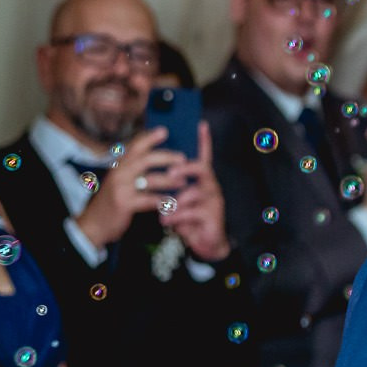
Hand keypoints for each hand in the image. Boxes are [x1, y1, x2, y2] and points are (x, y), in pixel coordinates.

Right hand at [75, 127, 185, 250]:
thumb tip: (158, 157)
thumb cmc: (113, 200)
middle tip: (183, 158)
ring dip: (169, 180)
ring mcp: (120, 188)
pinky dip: (162, 201)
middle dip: (166, 157)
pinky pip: (148, 200)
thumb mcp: (120, 180)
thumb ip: (133, 168)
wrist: (94, 223)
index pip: (134, 146)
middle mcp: (118, 173)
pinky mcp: (124, 203)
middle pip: (145, 159)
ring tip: (184, 182)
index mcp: (118, 164)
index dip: (149, 137)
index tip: (164, 130)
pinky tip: (173, 202)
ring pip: (149, 180)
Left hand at [164, 122, 230, 260]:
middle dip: (184, 168)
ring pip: (193, 192)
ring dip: (174, 201)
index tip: (201, 123)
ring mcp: (214, 200)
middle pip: (201, 168)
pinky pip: (191, 211)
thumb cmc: (188, 217)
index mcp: (201, 179)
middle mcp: (211, 185)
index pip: (204, 155)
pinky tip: (166, 221)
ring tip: (163, 211)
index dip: (203, 140)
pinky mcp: (213, 215)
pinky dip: (175, 216)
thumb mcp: (177, 199)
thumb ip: (170, 185)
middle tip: (170, 173)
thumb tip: (152, 171)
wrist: (204, 243)